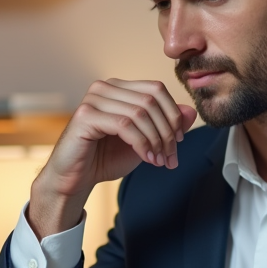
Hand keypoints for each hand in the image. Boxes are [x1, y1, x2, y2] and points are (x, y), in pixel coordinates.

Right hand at [29, 80, 197, 237]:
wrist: (75, 180)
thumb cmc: (105, 159)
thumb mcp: (144, 141)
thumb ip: (166, 126)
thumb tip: (191, 112)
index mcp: (118, 88)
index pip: (156, 89)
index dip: (173, 114)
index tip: (179, 141)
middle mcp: (104, 88)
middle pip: (151, 100)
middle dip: (167, 131)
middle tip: (170, 157)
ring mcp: (93, 99)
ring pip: (140, 112)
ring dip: (156, 140)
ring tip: (158, 160)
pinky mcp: (85, 116)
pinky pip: (124, 125)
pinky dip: (141, 143)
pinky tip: (146, 158)